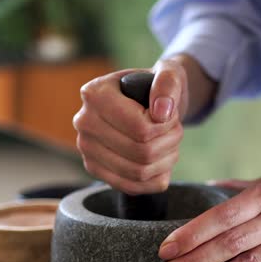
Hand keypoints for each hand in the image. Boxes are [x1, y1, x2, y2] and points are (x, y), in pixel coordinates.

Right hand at [73, 60, 188, 193]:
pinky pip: (131, 188)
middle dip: (169, 143)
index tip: (170, 115)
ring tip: (170, 144)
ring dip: (165, 161)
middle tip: (175, 131)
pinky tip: (161, 162)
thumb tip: (161, 112)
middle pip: (141, 152)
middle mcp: (84, 122)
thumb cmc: (156, 88)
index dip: (166, 126)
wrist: (145, 103)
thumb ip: (168, 83)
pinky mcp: (93, 169)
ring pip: (138, 172)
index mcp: (96, 94)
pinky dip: (155, 179)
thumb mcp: (169, 74)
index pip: (140, 128)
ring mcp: (86, 148)